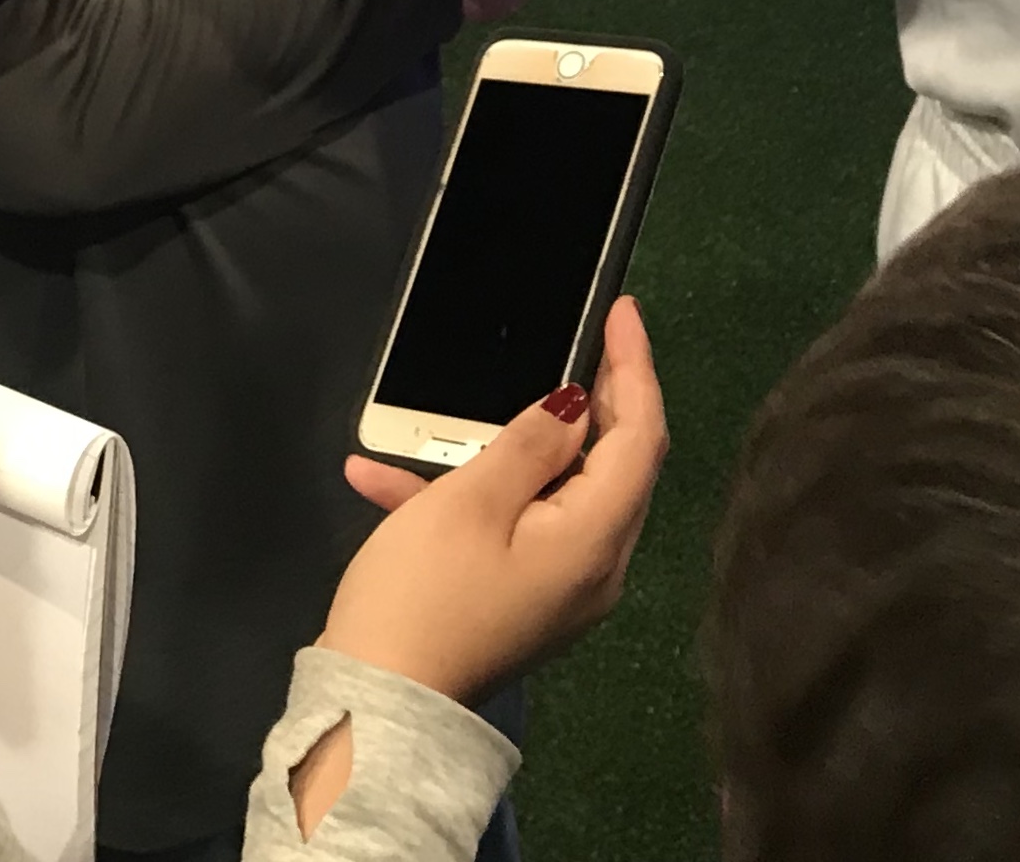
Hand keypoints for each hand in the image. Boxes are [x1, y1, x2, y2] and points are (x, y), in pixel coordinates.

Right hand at [318, 295, 667, 707]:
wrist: (377, 707)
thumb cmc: (426, 591)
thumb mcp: (472, 501)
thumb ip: (531, 443)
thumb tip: (577, 407)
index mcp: (596, 539)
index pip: (641, 438)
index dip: (636, 368)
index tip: (623, 312)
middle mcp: (595, 569)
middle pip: (612, 467)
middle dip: (598, 400)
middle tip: (578, 340)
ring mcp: (557, 591)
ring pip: (556, 495)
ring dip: (512, 447)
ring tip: (479, 400)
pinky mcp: (517, 602)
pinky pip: (508, 531)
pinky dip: (464, 498)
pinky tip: (379, 476)